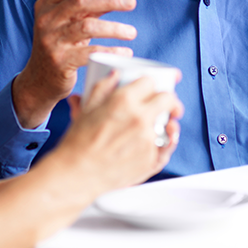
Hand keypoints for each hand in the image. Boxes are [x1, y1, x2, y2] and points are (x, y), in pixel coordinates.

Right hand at [12, 0, 136, 127]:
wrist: (39, 79)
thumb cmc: (61, 45)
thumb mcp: (72, 22)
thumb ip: (94, 6)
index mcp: (46, 5)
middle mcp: (46, 20)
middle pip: (80, 1)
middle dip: (109, 0)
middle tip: (132, 3)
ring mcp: (51, 41)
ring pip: (87, 26)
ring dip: (114, 28)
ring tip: (132, 32)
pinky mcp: (60, 61)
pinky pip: (90, 53)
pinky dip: (111, 51)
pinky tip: (125, 52)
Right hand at [63, 71, 182, 193]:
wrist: (78, 172)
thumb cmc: (79, 142)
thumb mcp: (87, 107)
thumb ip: (102, 87)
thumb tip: (114, 75)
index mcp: (123, 101)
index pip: (149, 82)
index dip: (151, 83)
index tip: (151, 87)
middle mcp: (139, 118)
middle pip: (168, 100)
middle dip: (169, 100)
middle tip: (166, 104)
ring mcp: (148, 140)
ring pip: (170, 124)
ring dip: (167, 122)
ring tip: (163, 124)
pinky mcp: (151, 159)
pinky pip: (166, 147)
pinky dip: (166, 142)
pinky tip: (164, 139)